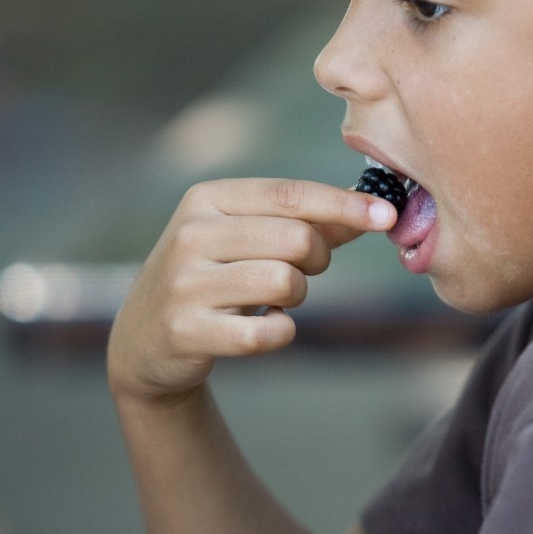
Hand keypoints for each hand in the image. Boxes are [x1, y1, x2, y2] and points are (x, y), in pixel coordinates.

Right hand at [107, 177, 395, 398]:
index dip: (343, 205)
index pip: (290, 194)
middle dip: (317, 261)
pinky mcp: (187, 331)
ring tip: (272, 301)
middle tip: (302, 274)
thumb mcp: (247, 239)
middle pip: (296, 239)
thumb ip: (306, 222)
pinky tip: (264, 329)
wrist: (145, 339)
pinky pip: (267, 332)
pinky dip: (281, 332)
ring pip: (285, 282)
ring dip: (296, 297)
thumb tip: (372, 210)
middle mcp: (191, 234)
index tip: (387, 216)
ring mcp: (185, 284)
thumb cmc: (213, 278)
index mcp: (206, 199)